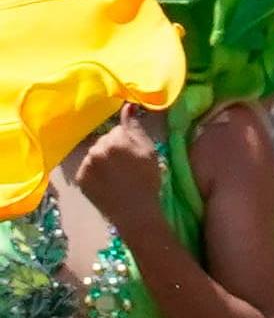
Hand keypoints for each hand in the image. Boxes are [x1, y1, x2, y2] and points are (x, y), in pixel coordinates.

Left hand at [71, 112, 168, 234]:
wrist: (135, 212)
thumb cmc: (148, 180)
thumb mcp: (149, 151)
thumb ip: (136, 128)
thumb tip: (128, 106)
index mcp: (115, 139)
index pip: (119, 130)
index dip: (129, 141)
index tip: (136, 154)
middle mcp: (96, 149)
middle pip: (105, 140)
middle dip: (114, 148)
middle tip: (127, 166)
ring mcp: (86, 164)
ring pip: (95, 154)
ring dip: (103, 160)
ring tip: (116, 176)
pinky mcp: (80, 179)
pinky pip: (87, 168)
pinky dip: (95, 173)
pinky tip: (107, 182)